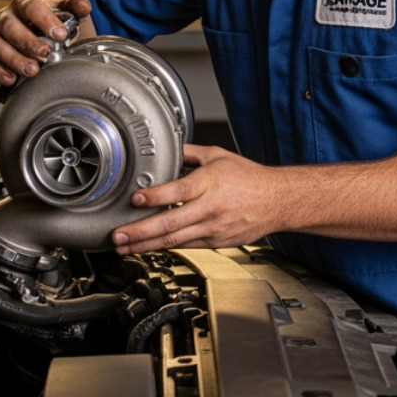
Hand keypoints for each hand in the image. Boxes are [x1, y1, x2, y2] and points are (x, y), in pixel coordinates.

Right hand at [0, 0, 90, 86]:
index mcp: (24, 3)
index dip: (44, 20)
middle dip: (27, 42)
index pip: (31, 6)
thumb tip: (85, 6)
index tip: (60, 34)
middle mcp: (6, 17)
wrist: (37, 30)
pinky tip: (11, 80)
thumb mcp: (65, 12)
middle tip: (46, 54)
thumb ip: (75, 6)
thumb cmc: (50, 21)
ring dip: (13, 58)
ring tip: (32, 71)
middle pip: (9, 26)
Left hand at [111, 144, 287, 253]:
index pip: (178, 191)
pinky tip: (148, 248)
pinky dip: (165, 247)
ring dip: (146, 245)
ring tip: (124, 247)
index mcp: (210, 182)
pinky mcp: (216, 242)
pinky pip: (186, 246)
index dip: (154, 197)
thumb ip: (189, 153)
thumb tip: (167, 148)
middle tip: (118, 235)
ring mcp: (213, 228)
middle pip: (170, 222)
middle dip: (140, 231)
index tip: (135, 200)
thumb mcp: (218, 156)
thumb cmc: (250, 178)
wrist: (278, 201)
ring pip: (174, 240)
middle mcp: (211, 207)